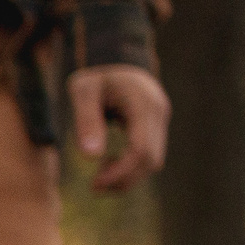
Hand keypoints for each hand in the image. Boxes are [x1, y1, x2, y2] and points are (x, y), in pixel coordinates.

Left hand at [67, 64, 169, 192]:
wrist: (117, 58)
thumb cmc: (96, 75)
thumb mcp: (83, 91)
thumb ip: (86, 120)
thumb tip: (90, 157)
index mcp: (143, 104)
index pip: (141, 149)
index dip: (121, 172)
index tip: (96, 184)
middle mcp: (158, 113)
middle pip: (151, 160)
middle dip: (124, 179)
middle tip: (95, 186)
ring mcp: (161, 120)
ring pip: (154, 161)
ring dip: (128, 176)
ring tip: (99, 177)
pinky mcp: (156, 126)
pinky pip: (150, 154)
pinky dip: (131, 167)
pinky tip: (108, 164)